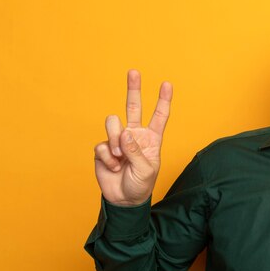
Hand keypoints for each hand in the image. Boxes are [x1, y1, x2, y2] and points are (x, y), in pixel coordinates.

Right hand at [93, 70, 172, 205]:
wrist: (124, 198)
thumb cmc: (141, 185)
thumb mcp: (146, 170)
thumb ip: (136, 151)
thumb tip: (124, 132)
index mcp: (151, 139)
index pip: (159, 116)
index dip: (163, 101)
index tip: (167, 84)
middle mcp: (134, 135)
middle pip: (133, 107)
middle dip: (133, 89)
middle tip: (134, 71)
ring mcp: (118, 140)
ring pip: (113, 123)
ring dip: (116, 141)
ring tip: (120, 159)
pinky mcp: (104, 148)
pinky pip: (103, 145)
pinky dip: (108, 158)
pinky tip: (113, 167)